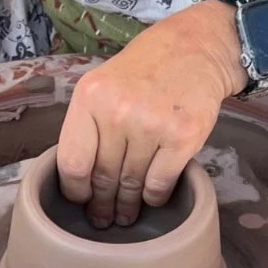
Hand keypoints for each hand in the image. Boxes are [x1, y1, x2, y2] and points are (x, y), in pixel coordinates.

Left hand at [56, 0, 244, 227]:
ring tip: (126, 215)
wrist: (196, 48)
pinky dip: (154, 197)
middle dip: (102, 204)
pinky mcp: (184, 137)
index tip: (80, 199)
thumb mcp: (103, 84)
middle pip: (103, 177)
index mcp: (90, 97)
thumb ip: (88, 124)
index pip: (72, 162)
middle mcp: (118, 111)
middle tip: (103, 218)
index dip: (75, 190)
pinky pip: (159, 183)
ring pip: (131, 183)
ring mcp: (152, 124)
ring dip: (128, 205)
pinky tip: (151, 198)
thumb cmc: (145, 70)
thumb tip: (77, 177)